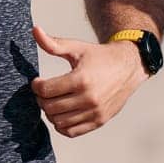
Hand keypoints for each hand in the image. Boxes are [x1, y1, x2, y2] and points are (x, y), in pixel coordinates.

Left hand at [30, 24, 146, 137]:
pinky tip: (62, 113)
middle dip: (41, 99)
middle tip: (43, 92)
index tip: (37, 81)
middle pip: (50, 107)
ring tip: (52, 101)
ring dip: (50, 113)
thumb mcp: (77, 48)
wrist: (128, 67)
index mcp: (81, 79)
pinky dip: (61, 125)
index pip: (46, 90)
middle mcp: (89, 98)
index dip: (36, 86)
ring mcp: (95, 112)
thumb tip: (35, 30)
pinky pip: (71, 132)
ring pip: (58, 122)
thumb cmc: (100, 56)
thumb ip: (53, 43)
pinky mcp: (99, 121)